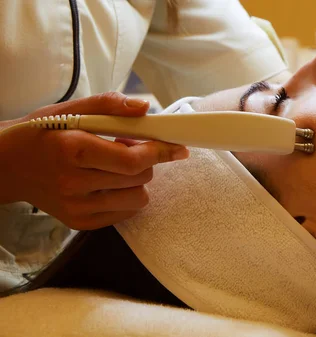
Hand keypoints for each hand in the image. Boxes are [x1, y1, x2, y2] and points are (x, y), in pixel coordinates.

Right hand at [0, 92, 188, 229]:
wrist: (6, 166)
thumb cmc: (40, 134)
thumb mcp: (69, 110)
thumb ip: (109, 105)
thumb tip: (145, 109)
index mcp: (73, 151)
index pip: (132, 160)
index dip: (158, 152)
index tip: (175, 146)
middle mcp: (74, 184)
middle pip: (140, 178)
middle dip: (146, 161)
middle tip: (127, 148)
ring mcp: (77, 208)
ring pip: (138, 198)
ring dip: (138, 180)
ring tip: (117, 167)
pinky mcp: (79, 223)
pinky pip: (126, 213)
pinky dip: (127, 195)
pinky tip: (109, 182)